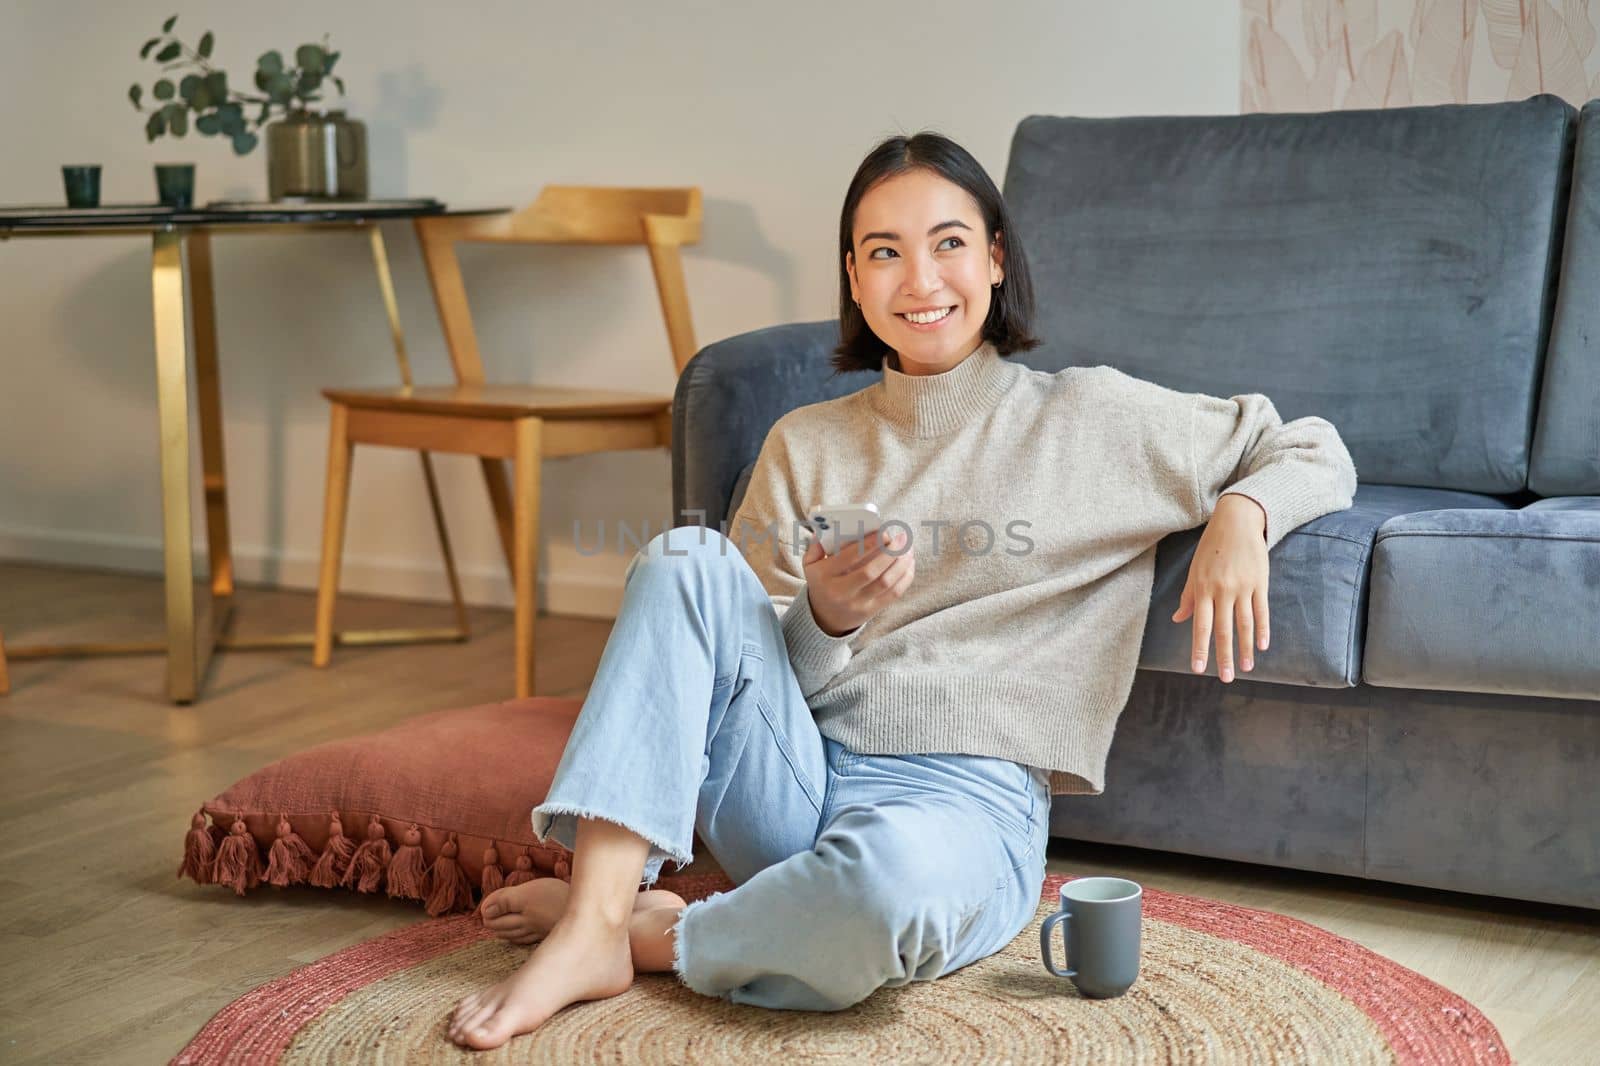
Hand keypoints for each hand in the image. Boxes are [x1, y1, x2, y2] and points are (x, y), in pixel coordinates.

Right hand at [801, 528, 914, 636]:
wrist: (825, 617)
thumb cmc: (822, 583)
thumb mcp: (810, 565)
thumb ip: (816, 546)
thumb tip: (825, 529)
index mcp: (825, 576)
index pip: (849, 558)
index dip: (869, 544)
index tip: (883, 531)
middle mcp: (841, 592)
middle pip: (871, 571)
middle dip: (890, 552)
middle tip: (901, 537)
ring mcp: (857, 603)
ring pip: (886, 582)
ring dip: (901, 563)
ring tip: (908, 548)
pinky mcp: (871, 610)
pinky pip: (894, 593)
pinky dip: (905, 577)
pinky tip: (909, 563)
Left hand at [1171, 495, 1269, 682]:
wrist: (1236, 521)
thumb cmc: (1211, 547)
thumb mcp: (1195, 570)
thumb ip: (1189, 596)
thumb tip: (1179, 619)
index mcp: (1203, 589)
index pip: (1200, 625)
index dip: (1198, 649)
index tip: (1197, 669)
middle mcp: (1222, 591)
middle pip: (1223, 630)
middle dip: (1223, 656)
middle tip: (1225, 679)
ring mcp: (1242, 587)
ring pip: (1244, 624)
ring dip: (1244, 648)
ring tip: (1245, 668)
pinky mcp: (1260, 582)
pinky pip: (1261, 610)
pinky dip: (1262, 629)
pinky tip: (1262, 646)